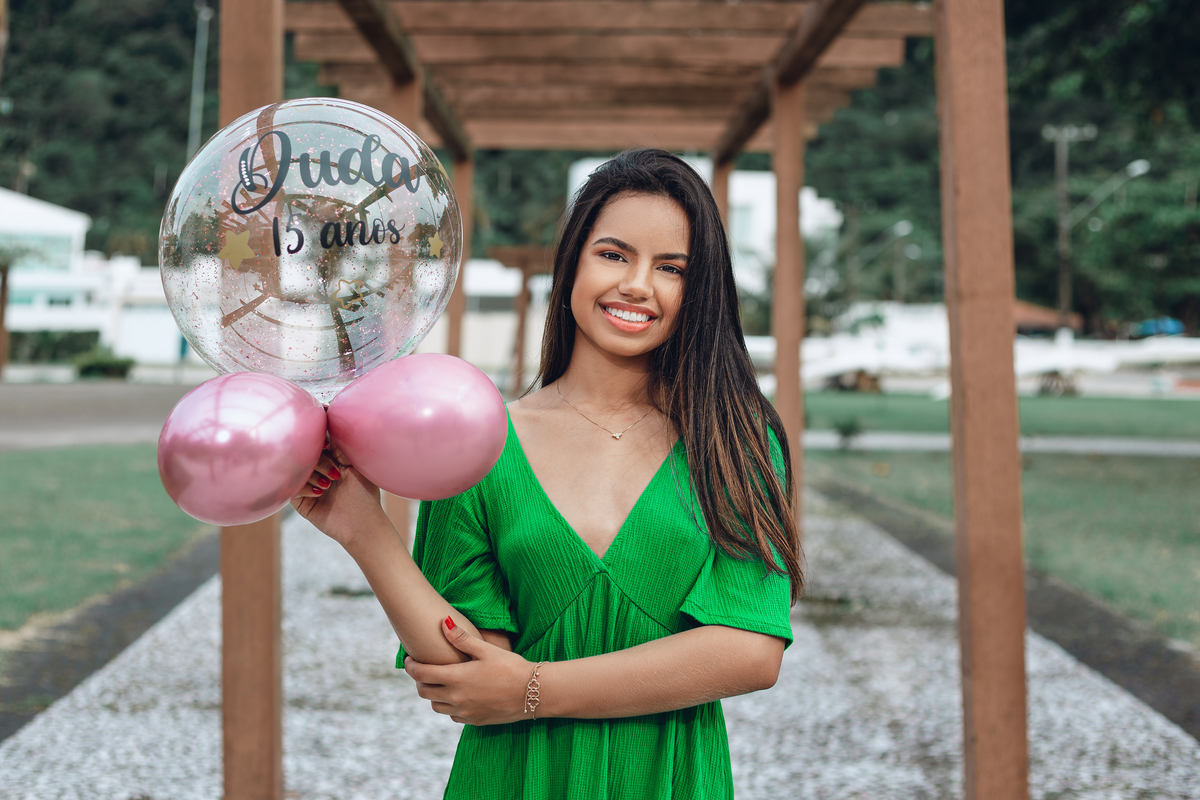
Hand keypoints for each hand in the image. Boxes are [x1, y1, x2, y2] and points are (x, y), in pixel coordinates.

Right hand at [291, 446, 385, 548]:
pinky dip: (304, 487)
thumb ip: (342, 446)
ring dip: (312, 474)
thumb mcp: (356, 465)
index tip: (325, 445)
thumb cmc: (365, 494)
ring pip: (297, 470)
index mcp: (331, 458)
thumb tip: (330, 420)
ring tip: (329, 485)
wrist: (363, 524)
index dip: (318, 439)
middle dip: (319, 460)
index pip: (318, 441)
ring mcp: (307, 484)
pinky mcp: (300, 501)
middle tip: (334, 473)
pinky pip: (292, 488)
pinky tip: (320, 493)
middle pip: (306, 454)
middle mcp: (317, 470)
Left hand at [405, 616, 532, 724]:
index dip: (410, 667)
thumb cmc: (511, 667)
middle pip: (424, 692)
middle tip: (422, 671)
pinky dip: (449, 706)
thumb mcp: (486, 649)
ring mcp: (465, 712)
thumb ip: (462, 638)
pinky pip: (453, 716)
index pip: (421, 674)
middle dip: (419, 681)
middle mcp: (456, 698)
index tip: (408, 661)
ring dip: (433, 695)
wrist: (533, 693)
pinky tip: (458, 696)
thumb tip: (444, 623)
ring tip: (440, 683)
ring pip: (436, 706)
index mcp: (456, 678)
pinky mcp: (475, 721)